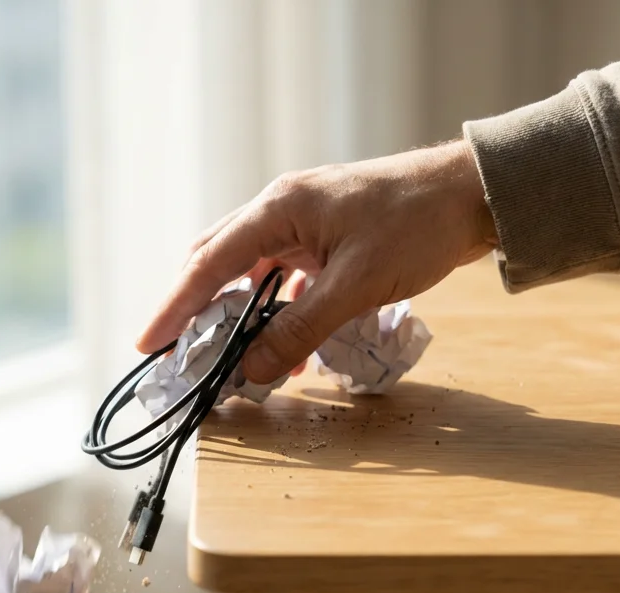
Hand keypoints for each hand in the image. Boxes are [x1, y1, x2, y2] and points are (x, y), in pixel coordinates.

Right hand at [135, 139, 498, 382]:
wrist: (471, 195)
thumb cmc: (416, 226)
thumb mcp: (355, 286)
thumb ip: (301, 329)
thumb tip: (253, 371)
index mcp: (278, 209)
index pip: (208, 263)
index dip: (174, 307)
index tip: (147, 344)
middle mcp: (282, 210)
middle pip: (219, 263)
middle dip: (197, 312)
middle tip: (178, 357)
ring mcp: (305, 222)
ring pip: (253, 272)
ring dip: (242, 317)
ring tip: (230, 363)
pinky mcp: (328, 237)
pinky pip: (287, 278)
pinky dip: (279, 313)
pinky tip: (289, 352)